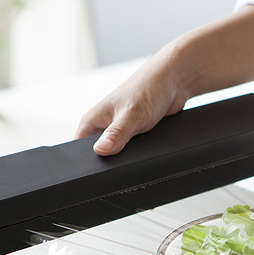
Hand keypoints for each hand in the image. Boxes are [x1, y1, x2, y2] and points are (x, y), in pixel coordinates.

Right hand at [75, 6, 253, 155]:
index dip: (86, 164)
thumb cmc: (149, 87)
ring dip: (126, 158)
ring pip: (117, 155)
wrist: (175, 80)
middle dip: (109, 163)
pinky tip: (144, 154)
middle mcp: (102, 127)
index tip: (97, 174)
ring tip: (135, 156)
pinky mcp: (134, 135)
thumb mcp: (131, 114)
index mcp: (91, 122)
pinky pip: (132, 151)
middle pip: (99, 156)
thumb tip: (101, 151)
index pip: (78, 151)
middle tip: (121, 165)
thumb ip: (116, 134)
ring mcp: (118, 131)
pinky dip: (138, 154)